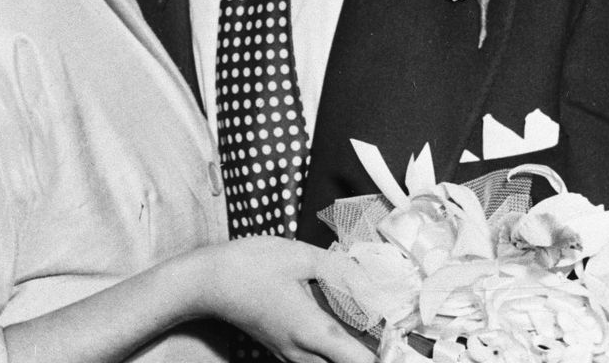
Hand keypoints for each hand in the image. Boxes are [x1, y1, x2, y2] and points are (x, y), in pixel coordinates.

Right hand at [196, 237, 375, 362]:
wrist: (208, 281)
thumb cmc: (250, 266)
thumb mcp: (298, 256)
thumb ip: (337, 267)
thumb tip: (366, 276)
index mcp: (311, 331)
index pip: (360, 362)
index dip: (384, 354)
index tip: (400, 339)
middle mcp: (302, 353)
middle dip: (370, 353)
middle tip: (386, 329)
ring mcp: (289, 354)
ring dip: (349, 351)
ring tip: (366, 325)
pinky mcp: (280, 348)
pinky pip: (315, 358)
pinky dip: (332, 347)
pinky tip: (337, 320)